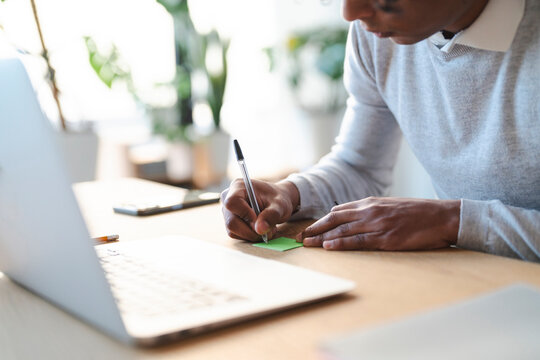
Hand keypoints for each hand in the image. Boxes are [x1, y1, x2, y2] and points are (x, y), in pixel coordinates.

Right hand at [221, 179, 299, 240]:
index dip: (245, 214)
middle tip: (267, 230)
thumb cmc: (277, 200)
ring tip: (267, 229)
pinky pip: (235, 235)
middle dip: (251, 230)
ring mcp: (228, 211)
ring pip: (233, 231)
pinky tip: (260, 229)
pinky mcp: (230, 222)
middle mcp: (228, 198)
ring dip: (252, 234)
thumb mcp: (280, 205)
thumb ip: (272, 215)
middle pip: (231, 221)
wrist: (277, 203)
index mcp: (238, 187)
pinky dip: (249, 236)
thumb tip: (260, 230)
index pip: (232, 202)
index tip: (259, 220)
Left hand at [297, 197, 459, 250]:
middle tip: (299, 237)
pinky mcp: (386, 238)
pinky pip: (359, 241)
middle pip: (334, 220)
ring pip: (342, 231)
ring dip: (321, 238)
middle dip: (315, 229)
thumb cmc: (417, 213)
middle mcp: (370, 211)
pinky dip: (341, 244)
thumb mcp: (390, 206)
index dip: (321, 221)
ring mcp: (377, 224)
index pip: (338, 211)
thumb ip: (371, 210)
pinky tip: (328, 247)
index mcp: (370, 202)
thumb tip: (351, 218)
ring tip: (306, 243)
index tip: (308, 228)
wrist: (442, 216)